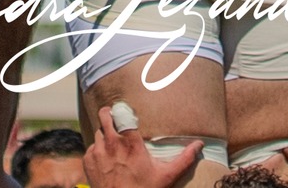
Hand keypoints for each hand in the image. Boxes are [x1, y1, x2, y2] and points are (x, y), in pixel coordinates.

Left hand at [84, 105, 200, 187]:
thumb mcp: (166, 176)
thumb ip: (184, 159)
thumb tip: (199, 145)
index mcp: (131, 143)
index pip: (122, 113)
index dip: (123, 111)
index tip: (127, 115)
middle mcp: (112, 144)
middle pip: (105, 115)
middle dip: (109, 114)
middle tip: (115, 117)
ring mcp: (98, 152)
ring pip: (98, 132)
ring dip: (104, 134)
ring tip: (112, 143)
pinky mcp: (88, 162)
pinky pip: (91, 147)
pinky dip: (97, 150)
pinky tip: (105, 158)